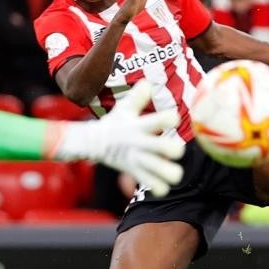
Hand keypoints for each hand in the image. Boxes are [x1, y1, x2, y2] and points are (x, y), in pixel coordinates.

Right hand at [52, 80, 184, 196]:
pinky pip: (154, 186)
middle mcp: (140, 143)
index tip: (173, 119)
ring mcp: (138, 160)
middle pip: (167, 148)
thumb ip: (138, 96)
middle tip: (175, 150)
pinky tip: (162, 181)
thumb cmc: (115, 124)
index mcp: (139, 125)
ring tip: (172, 170)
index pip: (160, 120)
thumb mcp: (124, 108)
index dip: (170, 118)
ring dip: (172, 172)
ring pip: (163, 172)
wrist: (92, 143)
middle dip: (176, 150)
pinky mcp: (135, 173)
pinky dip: (161, 187)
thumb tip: (149, 82)